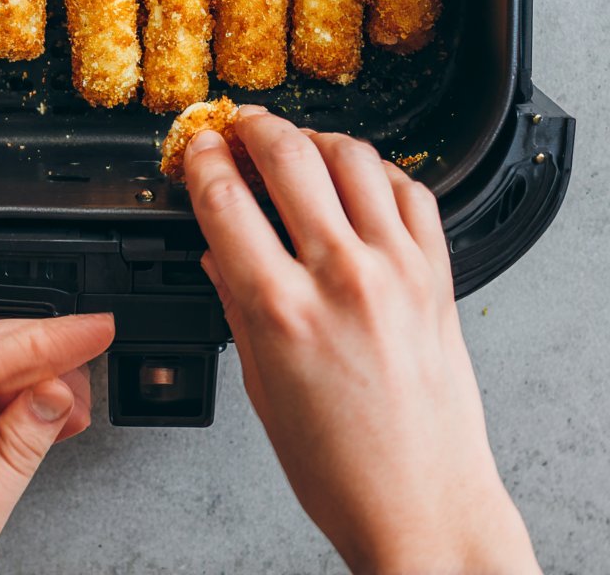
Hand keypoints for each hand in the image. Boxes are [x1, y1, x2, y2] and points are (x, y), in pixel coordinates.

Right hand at [184, 109, 540, 574]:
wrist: (424, 506)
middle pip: (288, 155)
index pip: (225, 199)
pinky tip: (358, 179)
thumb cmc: (341, 467)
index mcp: (282, 311)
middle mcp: (342, 278)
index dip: (202, 159)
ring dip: (314, 137)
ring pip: (352, 156)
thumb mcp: (261, 387)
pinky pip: (410, 189)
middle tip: (238, 126)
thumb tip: (216, 250)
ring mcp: (397, 269)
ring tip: (296, 146)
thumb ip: (236, 304)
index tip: (197, 147)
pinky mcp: (437, 273)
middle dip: (252, 127)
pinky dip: (377, 170)